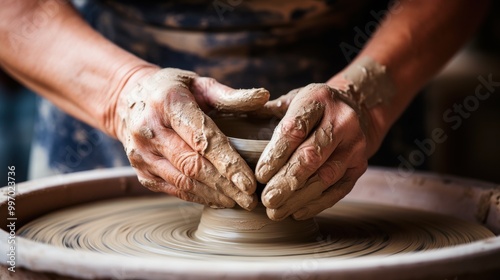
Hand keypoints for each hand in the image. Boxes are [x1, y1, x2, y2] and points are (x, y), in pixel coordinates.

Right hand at [114, 67, 269, 209]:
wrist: (128, 100)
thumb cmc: (173, 90)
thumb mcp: (200, 84)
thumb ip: (231, 95)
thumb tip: (264, 97)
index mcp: (167, 103)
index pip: (202, 139)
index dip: (227, 163)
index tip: (250, 181)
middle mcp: (149, 130)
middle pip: (193, 165)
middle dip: (226, 186)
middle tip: (251, 199)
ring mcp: (142, 154)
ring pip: (183, 182)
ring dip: (214, 195)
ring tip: (239, 202)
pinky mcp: (141, 171)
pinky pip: (173, 189)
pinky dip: (198, 197)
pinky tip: (219, 200)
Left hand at [255, 83, 369, 219]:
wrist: (357, 109)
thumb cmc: (313, 108)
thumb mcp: (292, 99)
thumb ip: (266, 111)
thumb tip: (233, 120)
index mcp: (319, 100)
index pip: (296, 129)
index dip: (276, 154)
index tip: (259, 175)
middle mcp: (342, 121)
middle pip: (312, 155)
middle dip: (287, 181)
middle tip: (267, 200)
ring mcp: (355, 145)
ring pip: (326, 176)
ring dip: (299, 197)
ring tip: (276, 212)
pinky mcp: (360, 166)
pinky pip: (339, 189)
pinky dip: (317, 204)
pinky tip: (296, 212)